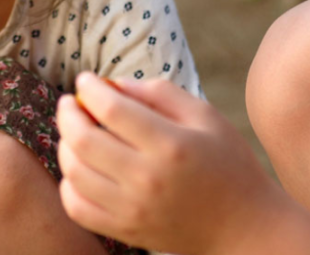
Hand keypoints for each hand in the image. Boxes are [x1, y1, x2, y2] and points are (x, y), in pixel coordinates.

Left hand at [56, 73, 288, 254]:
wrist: (244, 227)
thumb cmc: (228, 163)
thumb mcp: (206, 116)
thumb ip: (160, 94)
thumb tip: (114, 85)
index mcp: (170, 144)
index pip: (111, 109)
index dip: (91, 89)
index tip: (86, 79)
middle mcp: (147, 179)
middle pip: (84, 140)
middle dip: (68, 113)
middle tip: (70, 102)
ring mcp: (133, 209)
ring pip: (74, 173)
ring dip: (65, 145)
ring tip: (74, 131)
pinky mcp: (127, 231)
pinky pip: (78, 208)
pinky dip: (69, 184)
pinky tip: (79, 168)